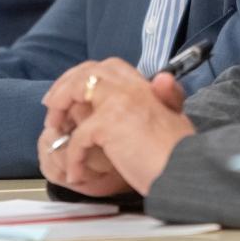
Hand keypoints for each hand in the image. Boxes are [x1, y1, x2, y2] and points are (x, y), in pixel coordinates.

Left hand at [39, 59, 192, 195]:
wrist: (188, 173)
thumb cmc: (181, 155)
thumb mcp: (175, 120)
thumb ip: (165, 100)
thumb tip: (164, 79)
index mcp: (147, 88)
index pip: (110, 67)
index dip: (86, 76)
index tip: (72, 93)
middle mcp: (132, 89)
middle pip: (89, 71)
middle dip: (65, 86)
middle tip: (51, 107)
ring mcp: (120, 103)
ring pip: (76, 90)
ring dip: (59, 110)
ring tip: (55, 133)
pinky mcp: (109, 123)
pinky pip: (78, 136)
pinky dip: (72, 156)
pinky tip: (76, 173)